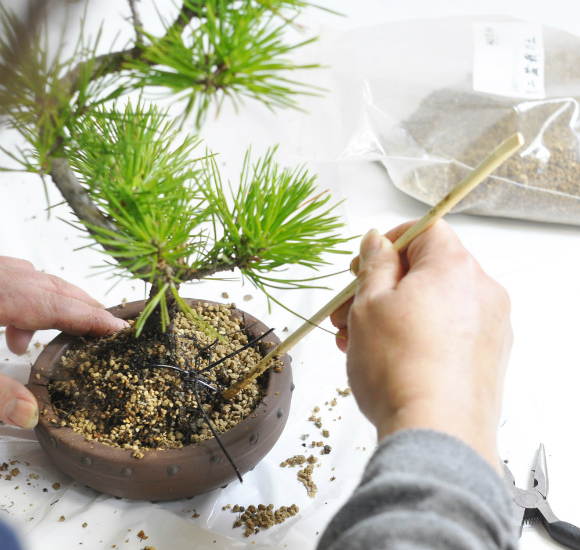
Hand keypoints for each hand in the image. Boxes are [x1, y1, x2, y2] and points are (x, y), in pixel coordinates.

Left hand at [0, 256, 127, 428]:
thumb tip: (30, 415)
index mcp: (1, 295)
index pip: (60, 305)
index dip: (93, 317)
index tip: (120, 328)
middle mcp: (0, 275)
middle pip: (55, 286)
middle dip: (84, 306)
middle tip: (105, 327)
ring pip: (36, 278)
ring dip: (54, 303)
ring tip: (51, 336)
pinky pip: (16, 277)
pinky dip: (28, 296)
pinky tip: (12, 325)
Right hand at [331, 221, 511, 472]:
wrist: (435, 435)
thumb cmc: (397, 367)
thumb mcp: (369, 304)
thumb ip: (375, 264)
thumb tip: (377, 241)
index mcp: (454, 267)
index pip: (424, 230)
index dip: (388, 242)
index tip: (363, 264)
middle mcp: (482, 292)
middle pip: (426, 271)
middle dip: (381, 286)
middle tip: (347, 309)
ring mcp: (490, 327)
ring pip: (433, 304)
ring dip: (392, 314)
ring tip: (355, 341)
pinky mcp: (488, 358)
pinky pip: (448, 331)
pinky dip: (417, 334)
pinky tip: (384, 357)